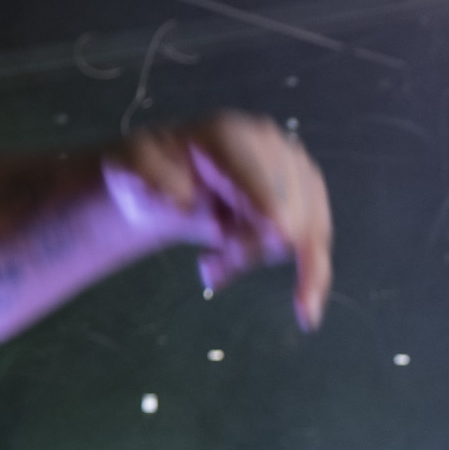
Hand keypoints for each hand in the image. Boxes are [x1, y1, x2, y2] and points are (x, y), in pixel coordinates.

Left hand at [104, 111, 334, 329]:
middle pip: (277, 210)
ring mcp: (299, 175)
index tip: (280, 237)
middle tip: (205, 266)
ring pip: (296, 235)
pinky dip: (311, 280)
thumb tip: (179, 201)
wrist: (174, 181)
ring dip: (253, 261)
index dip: (266, 202)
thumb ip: (146, 179)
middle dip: (243, 247)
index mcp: (229, 135)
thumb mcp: (130, 170)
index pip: (252, 172)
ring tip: (213, 266)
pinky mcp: (312, 205)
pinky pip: (318, 248)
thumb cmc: (152, 174)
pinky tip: (307, 314)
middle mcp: (275, 148)